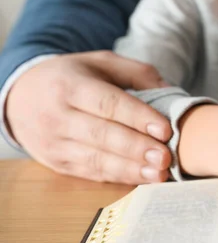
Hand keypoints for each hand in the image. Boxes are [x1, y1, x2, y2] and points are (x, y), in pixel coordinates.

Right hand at [6, 51, 172, 183]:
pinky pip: (90, 173)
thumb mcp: (100, 63)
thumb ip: (136, 73)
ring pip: (95, 159)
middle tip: (165, 157)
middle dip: (136, 148)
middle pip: (101, 135)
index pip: (107, 103)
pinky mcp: (57, 163)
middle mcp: (57, 115)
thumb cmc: (72, 78)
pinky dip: (118, 177)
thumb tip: (171, 91)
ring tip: (159, 174)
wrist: (21, 96)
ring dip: (130, 169)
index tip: (165, 130)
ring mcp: (54, 143)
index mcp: (70, 85)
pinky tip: (141, 179)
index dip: (137, 117)